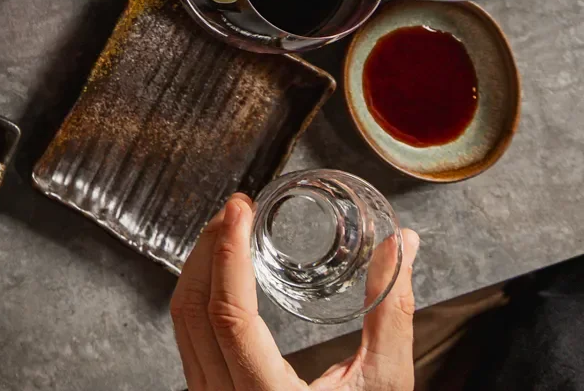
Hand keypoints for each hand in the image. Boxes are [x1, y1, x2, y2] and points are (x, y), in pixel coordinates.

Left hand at [173, 195, 417, 390]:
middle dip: (208, 250)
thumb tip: (401, 245)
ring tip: (227, 232)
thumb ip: (391, 314)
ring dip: (199, 270)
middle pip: (192, 312)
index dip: (227, 254)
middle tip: (234, 210)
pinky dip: (201, 299)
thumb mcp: (385, 384)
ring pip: (182, 326)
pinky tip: (221, 276)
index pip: (227, 317)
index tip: (238, 211)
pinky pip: (189, 341)